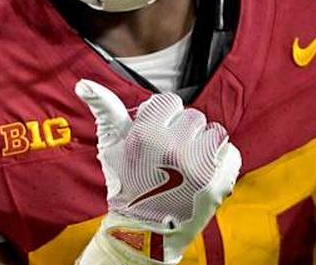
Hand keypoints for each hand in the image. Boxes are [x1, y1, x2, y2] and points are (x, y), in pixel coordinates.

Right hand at [74, 79, 240, 264]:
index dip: (163, 119)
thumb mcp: (112, 145)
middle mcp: (173, 149)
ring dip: (204, 145)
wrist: (144, 231)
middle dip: (183, 133)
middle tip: (169, 158)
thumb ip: (105, 109)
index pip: (170, 102)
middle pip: (193, 117)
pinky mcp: (218, 183)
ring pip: (214, 132)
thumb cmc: (126, 183)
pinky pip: (231, 153)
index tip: (156, 139)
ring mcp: (198, 167)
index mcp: (146, 135)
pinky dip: (221, 163)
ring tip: (187, 165)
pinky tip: (203, 176)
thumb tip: (84, 83)